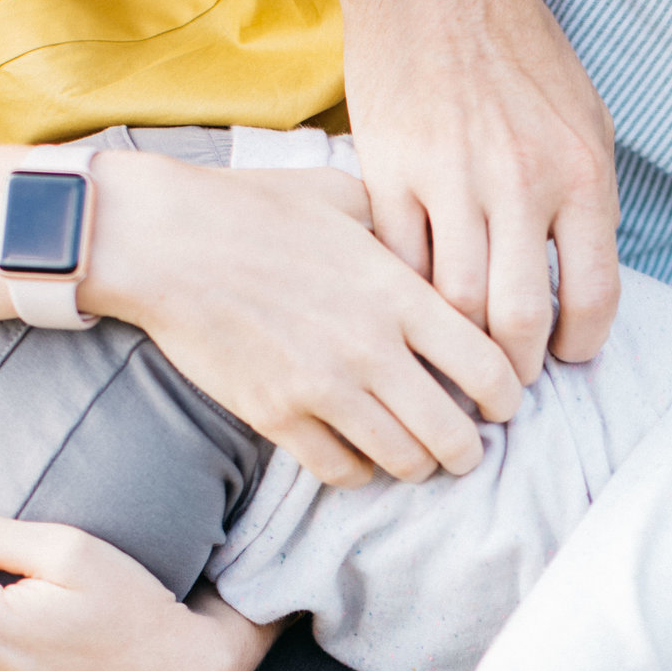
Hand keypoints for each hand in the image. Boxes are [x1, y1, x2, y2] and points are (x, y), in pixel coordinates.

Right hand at [90, 154, 522, 488]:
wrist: (162, 241)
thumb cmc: (252, 210)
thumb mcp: (343, 198)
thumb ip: (399, 228)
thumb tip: (434, 244)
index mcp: (398, 292)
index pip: (488, 367)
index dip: (508, 397)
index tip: (503, 403)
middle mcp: (371, 348)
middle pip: (455, 434)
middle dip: (469, 449)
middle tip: (466, 446)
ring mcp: (324, 388)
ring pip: (403, 463)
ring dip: (417, 465)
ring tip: (415, 455)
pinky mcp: (277, 416)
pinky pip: (342, 472)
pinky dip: (360, 471)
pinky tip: (358, 453)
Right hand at [268, 0, 620, 382]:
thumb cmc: (516, 46)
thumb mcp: (585, 116)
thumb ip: (589, 200)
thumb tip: (585, 279)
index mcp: (581, 172)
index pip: (594, 297)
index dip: (579, 347)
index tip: (564, 357)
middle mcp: (521, 182)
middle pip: (518, 320)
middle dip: (512, 369)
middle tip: (505, 380)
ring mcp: (451, 179)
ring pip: (455, 305)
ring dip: (456, 347)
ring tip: (457, 358)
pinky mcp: (389, 173)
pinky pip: (399, 266)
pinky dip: (406, 298)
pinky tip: (410, 306)